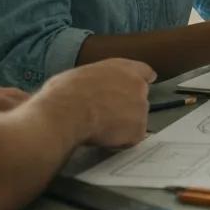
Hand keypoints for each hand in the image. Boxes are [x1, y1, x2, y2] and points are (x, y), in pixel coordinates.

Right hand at [41, 58, 155, 147]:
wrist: (66, 113)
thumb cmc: (64, 94)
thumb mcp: (79, 75)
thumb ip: (96, 80)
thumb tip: (87, 88)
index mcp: (123, 68)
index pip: (144, 72)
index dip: (140, 81)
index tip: (138, 87)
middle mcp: (138, 85)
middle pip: (139, 99)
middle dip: (126, 108)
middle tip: (105, 115)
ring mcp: (141, 108)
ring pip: (136, 120)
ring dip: (123, 125)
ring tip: (100, 127)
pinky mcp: (138, 129)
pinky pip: (131, 138)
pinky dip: (120, 141)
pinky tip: (103, 138)